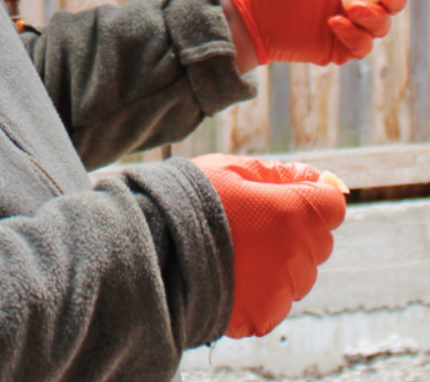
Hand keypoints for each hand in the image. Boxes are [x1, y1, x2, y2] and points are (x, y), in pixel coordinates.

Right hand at [192, 154, 345, 338]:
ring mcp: (281, 292)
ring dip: (278, 260)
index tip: (282, 193)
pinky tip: (229, 271)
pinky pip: (276, 300)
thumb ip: (282, 173)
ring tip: (233, 248)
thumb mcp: (233, 168)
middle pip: (316, 240)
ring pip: (298, 273)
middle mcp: (297, 257)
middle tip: (248, 219)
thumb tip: (324, 178)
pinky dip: (259, 288)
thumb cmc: (192, 197)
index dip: (310, 194)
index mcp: (295, 214)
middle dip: (293, 228)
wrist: (153, 245)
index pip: (331, 205)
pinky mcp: (262, 316)